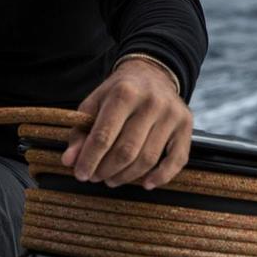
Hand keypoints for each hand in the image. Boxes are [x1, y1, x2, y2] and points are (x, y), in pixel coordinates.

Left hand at [61, 57, 191, 189]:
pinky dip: (161, 177)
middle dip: (106, 170)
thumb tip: (70, 160)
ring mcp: (171, 114)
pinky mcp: (186, 125)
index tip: (80, 174)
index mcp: (124, 92)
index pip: (103, 135)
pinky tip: (146, 183)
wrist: (153, 73)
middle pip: (126, 150)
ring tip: (112, 179)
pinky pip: (177, 160)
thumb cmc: (120, 91)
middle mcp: (151, 102)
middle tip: (96, 177)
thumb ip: (81, 131)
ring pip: (148, 159)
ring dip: (127, 176)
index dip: (89, 159)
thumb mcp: (95, 103)